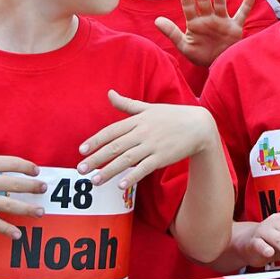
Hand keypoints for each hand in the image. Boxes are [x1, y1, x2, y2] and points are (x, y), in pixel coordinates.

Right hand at [0, 113, 46, 238]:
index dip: (26, 166)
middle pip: (14, 183)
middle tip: (43, 189)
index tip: (36, 170)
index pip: (10, 163)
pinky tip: (17, 234)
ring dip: (26, 209)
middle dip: (31, 187)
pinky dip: (5, 229)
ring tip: (40, 212)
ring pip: (7, 205)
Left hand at [78, 90, 218, 187]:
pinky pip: (144, 168)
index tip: (82, 150)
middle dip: (96, 158)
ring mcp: (152, 145)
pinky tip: (121, 185)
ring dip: (109, 171)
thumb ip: (127, 104)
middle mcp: (143, 132)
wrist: (199, 125)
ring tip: (94, 180)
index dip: (95, 140)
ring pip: (126, 159)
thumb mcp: (148, 107)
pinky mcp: (162, 157)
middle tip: (80, 169)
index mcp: (138, 119)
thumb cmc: (172, 116)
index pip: (111, 131)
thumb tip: (109, 93)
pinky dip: (132, 176)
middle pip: (115, 146)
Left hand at [155, 0, 256, 66]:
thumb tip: (157, 20)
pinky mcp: (235, 27)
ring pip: (220, 3)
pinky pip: (242, 13)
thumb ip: (172, 33)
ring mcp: (222, 21)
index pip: (188, 6)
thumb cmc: (201, 56)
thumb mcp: (184, 46)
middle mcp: (208, 18)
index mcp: (195, 23)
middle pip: (203, 1)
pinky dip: (247, 4)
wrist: (218, 65)